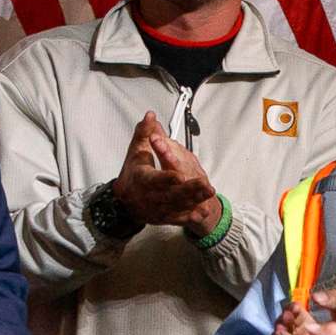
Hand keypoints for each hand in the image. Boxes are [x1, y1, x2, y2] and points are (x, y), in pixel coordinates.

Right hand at [112, 112, 216, 227]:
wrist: (126, 200)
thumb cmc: (134, 173)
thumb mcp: (137, 150)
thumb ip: (145, 133)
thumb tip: (150, 117)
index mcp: (143, 179)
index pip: (155, 179)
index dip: (166, 178)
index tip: (178, 176)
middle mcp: (150, 196)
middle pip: (171, 193)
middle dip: (189, 189)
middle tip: (205, 184)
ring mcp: (158, 208)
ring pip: (178, 205)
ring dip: (195, 200)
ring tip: (209, 193)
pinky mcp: (165, 217)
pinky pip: (178, 217)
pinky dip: (190, 215)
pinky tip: (202, 211)